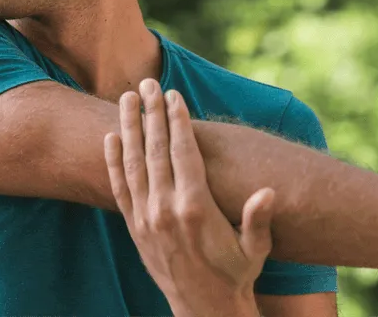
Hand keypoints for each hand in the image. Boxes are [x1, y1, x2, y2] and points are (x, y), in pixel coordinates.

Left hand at [103, 79, 272, 316]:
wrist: (204, 308)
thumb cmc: (236, 274)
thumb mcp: (255, 249)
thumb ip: (257, 219)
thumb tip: (266, 193)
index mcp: (196, 208)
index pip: (182, 152)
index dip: (176, 120)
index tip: (172, 94)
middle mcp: (165, 209)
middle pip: (154, 149)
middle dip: (150, 113)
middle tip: (146, 83)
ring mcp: (146, 218)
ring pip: (133, 162)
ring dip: (128, 127)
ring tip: (126, 98)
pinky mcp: (134, 227)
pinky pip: (120, 187)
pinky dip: (113, 161)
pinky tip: (111, 137)